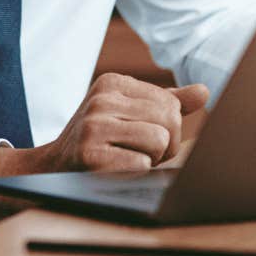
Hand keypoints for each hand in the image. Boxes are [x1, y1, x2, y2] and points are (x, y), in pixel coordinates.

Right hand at [0, 73, 207, 176]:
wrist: (52, 168)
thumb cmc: (100, 140)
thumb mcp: (128, 112)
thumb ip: (166, 102)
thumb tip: (204, 91)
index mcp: (113, 81)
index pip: (171, 102)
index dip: (168, 127)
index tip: (142, 135)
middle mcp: (102, 98)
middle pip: (170, 120)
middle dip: (165, 145)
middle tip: (141, 153)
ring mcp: (93, 125)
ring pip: (160, 141)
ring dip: (152, 160)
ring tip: (128, 159)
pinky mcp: (90, 154)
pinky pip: (141, 164)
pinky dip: (136, 173)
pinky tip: (116, 170)